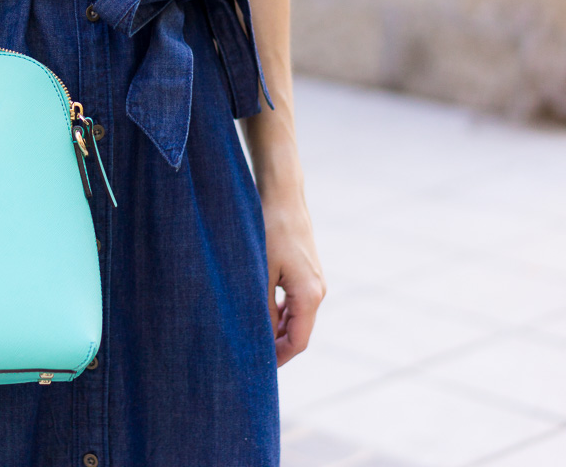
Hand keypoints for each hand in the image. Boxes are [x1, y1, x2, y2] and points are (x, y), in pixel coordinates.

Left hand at [262, 179, 325, 365]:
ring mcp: (313, 282)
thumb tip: (256, 338)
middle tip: (248, 357)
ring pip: (295, 318)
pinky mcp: (305, 272)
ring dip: (274, 329)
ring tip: (247, 337)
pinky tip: (257, 312)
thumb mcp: (259, 272)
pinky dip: (278, 313)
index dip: (278, 358)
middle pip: (298, 332)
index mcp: (309, 296)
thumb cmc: (269, 231)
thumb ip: (260, 307)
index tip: (257, 369)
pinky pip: (293, 303)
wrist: (282, 196)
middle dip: (275, 347)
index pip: (298, 342)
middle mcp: (317, 292)